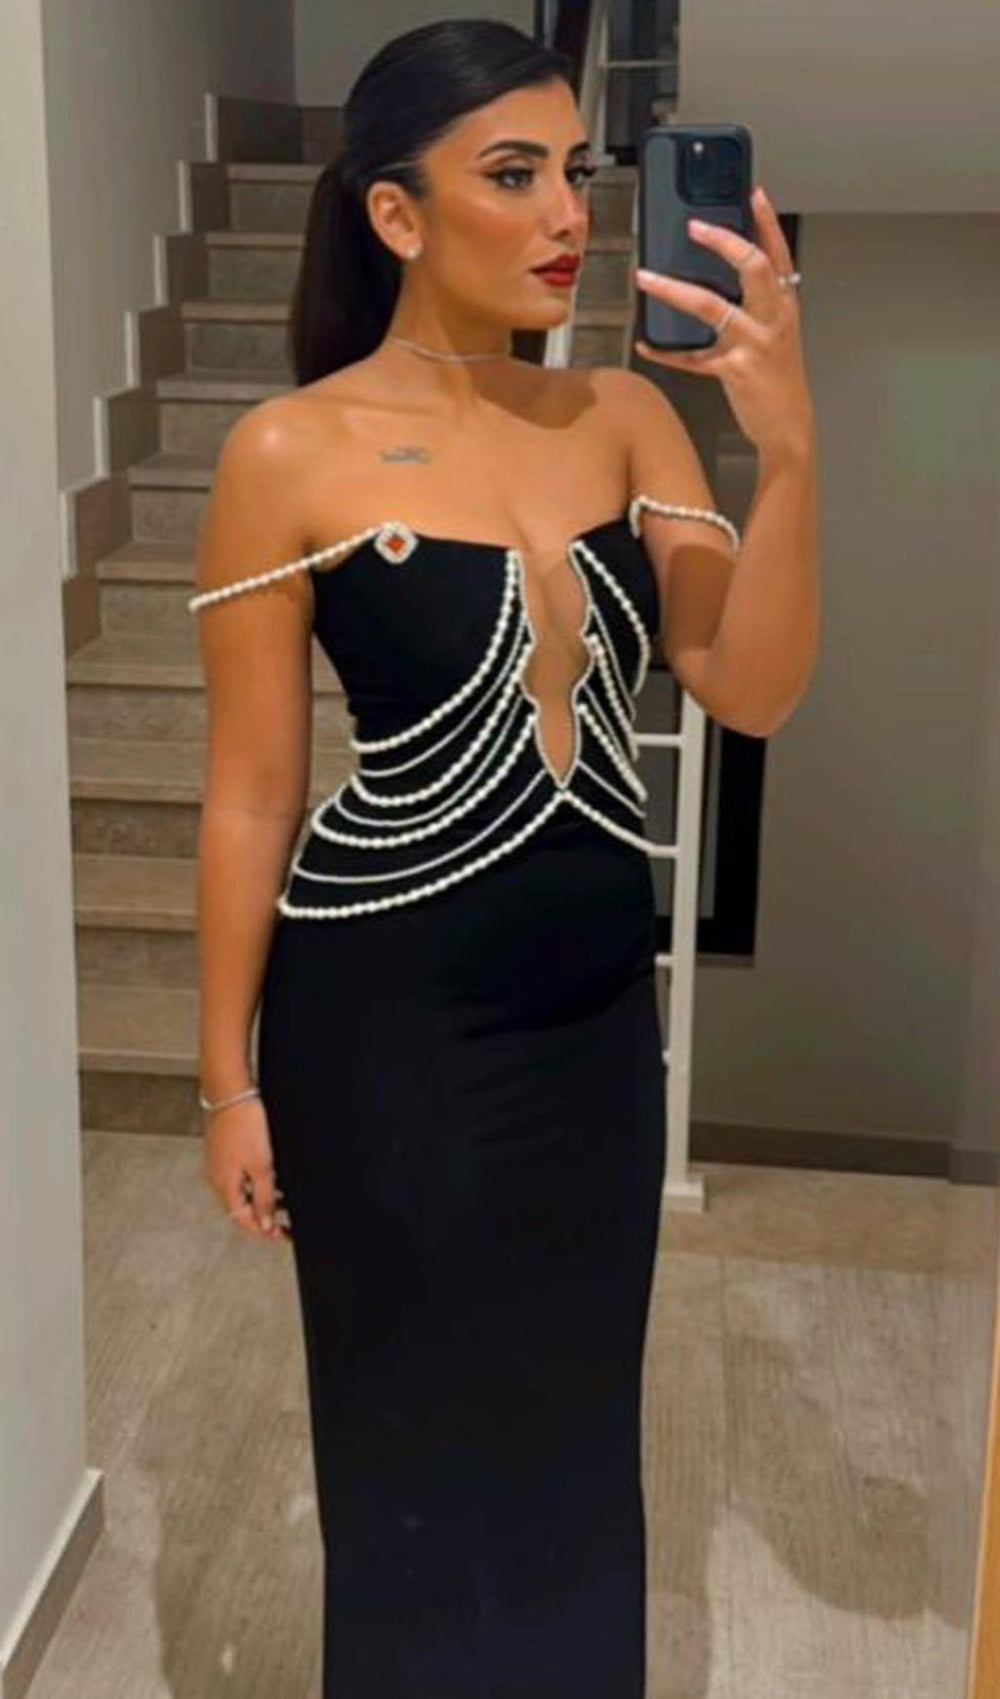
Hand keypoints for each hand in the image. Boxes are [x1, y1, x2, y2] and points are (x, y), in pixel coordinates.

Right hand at [203, 1096, 289, 1242]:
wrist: (232, 1091)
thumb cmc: (245, 1124)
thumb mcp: (262, 1166)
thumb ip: (264, 1197)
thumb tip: (266, 1225)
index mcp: (224, 1187)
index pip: (243, 1221)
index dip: (264, 1232)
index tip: (284, 1237)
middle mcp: (217, 1179)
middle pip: (240, 1210)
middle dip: (264, 1220)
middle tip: (285, 1226)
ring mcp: (219, 1165)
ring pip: (241, 1194)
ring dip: (261, 1202)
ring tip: (285, 1205)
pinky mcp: (225, 1152)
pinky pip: (240, 1178)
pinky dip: (256, 1185)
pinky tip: (273, 1180)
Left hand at [633, 184, 814, 458]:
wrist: (789, 426)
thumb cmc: (779, 380)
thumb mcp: (777, 335)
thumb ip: (755, 307)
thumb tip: (717, 284)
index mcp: (785, 305)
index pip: (779, 254)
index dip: (766, 222)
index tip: (754, 193)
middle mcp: (774, 318)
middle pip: (752, 266)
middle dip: (722, 242)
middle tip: (693, 228)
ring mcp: (755, 343)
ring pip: (711, 305)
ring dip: (673, 290)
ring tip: (647, 278)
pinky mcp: (734, 370)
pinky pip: (691, 357)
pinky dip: (665, 351)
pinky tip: (647, 344)